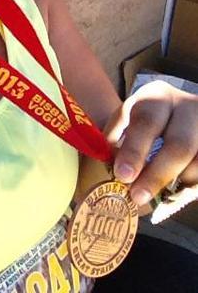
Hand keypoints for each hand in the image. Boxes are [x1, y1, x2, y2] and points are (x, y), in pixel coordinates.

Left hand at [105, 80, 197, 205]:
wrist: (180, 107)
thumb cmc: (146, 117)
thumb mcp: (128, 116)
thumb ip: (115, 136)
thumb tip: (104, 166)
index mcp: (158, 97)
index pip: (147, 123)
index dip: (134, 151)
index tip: (122, 175)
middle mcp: (187, 108)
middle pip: (179, 146)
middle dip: (157, 175)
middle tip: (138, 196)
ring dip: (175, 185)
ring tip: (156, 197)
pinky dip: (189, 190)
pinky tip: (173, 196)